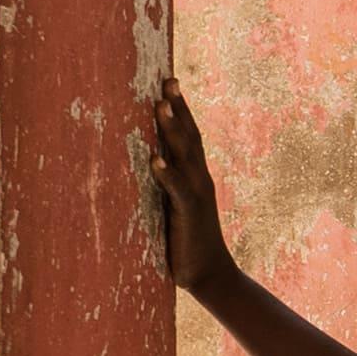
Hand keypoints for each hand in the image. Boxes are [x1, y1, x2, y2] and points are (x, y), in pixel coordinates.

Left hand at [149, 87, 232, 297]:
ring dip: (172, 130)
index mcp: (195, 177)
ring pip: (185, 156)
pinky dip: (166, 174)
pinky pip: (177, 190)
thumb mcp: (174, 207)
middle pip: (190, 136)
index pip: (190, 136)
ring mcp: (196, 195)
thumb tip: (146, 165)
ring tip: (161, 106)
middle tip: (169, 81)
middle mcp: (199, 179)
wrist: (210, 275)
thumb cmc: (186, 242)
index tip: (170, 83)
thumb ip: (165, 186)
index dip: (181, 109)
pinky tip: (155, 160)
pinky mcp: (189, 214)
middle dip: (179, 108)